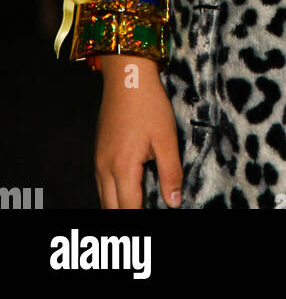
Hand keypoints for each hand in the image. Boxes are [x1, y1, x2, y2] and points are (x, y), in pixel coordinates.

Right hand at [94, 56, 182, 209]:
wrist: (127, 76)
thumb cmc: (148, 104)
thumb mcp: (166, 138)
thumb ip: (171, 173)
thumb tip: (173, 202)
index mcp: (123, 167)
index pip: (129, 209)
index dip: (141, 219)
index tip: (153, 222)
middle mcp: (105, 168)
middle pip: (111, 209)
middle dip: (127, 216)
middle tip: (144, 217)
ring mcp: (99, 160)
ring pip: (103, 198)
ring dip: (118, 207)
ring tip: (137, 207)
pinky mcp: (98, 152)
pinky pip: (101, 184)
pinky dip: (112, 195)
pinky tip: (125, 192)